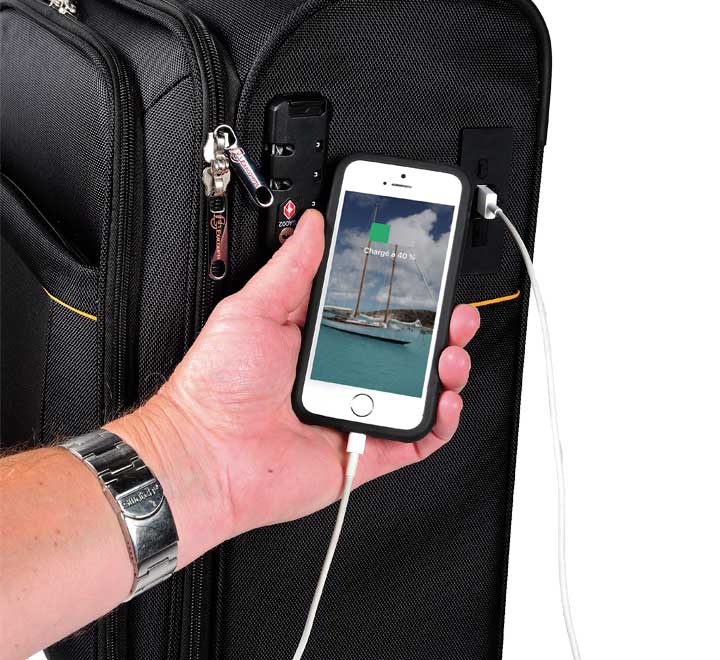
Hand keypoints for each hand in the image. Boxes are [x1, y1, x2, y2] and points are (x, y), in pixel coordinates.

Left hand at [107, 210, 479, 566]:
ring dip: (447, 367)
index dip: (405, 294)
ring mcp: (357, 411)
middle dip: (438, 326)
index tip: (426, 273)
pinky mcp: (367, 449)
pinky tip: (443, 397)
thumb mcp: (253, 309)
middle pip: (407, 348)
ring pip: (419, 389)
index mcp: (319, 339)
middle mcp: (342, 373)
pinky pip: (416, 437)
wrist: (205, 454)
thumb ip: (291, 268)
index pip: (375, 310)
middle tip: (451, 310)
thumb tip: (312, 226)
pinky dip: (441, 421)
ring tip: (450, 349)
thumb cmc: (216, 388)